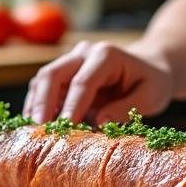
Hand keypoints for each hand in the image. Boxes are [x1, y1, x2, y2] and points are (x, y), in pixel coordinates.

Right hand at [23, 41, 173, 123]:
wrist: (148, 68)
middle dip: (43, 104)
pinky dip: (37, 106)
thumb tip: (99, 122)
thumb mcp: (151, 96)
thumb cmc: (151, 83)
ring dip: (36, 106)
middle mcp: (84, 53)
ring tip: (34, 133)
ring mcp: (70, 60)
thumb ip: (127, 107)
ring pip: (42, 80)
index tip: (66, 129)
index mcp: (106, 55)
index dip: (72, 106)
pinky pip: (42, 87)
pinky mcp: (63, 73)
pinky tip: (37, 128)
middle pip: (53, 74)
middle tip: (40, 131)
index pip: (82, 82)